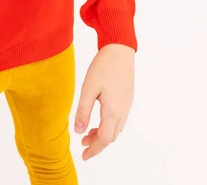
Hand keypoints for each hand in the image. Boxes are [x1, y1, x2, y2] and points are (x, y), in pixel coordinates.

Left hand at [74, 43, 134, 160]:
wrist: (120, 50)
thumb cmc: (104, 66)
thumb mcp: (89, 88)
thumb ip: (83, 111)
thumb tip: (78, 131)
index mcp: (113, 111)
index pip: (104, 139)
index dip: (94, 150)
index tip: (83, 156)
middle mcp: (123, 111)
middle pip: (111, 136)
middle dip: (97, 143)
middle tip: (82, 143)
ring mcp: (127, 105)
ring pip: (116, 128)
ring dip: (103, 134)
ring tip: (88, 131)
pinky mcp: (127, 98)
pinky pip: (119, 119)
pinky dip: (108, 125)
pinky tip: (99, 117)